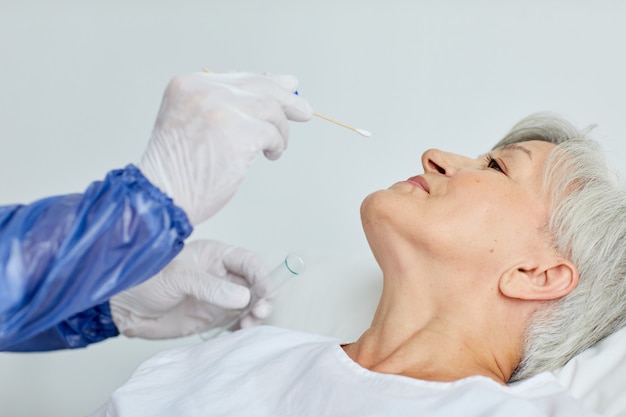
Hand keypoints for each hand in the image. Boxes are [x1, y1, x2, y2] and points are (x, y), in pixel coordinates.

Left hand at [110, 240, 271, 338]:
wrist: (123, 305)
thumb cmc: (144, 278)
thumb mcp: (178, 277)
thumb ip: (210, 287)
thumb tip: (243, 296)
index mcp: (215, 256)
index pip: (248, 262)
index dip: (261, 275)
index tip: (265, 291)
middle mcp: (221, 276)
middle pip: (254, 285)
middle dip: (262, 298)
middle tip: (260, 312)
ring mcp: (218, 298)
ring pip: (249, 305)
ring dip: (255, 315)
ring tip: (250, 325)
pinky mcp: (211, 318)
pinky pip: (236, 323)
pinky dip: (243, 329)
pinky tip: (241, 333)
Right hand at [138, 71, 312, 224]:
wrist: (162, 197)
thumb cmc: (177, 169)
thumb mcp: (191, 123)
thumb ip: (223, 106)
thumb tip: (270, 91)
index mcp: (188, 85)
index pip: (238, 77)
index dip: (268, 83)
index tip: (288, 88)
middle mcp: (204, 92)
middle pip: (259, 87)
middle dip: (286, 100)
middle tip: (303, 111)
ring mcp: (221, 111)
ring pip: (270, 109)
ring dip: (279, 130)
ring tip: (274, 147)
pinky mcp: (238, 134)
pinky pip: (272, 133)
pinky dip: (276, 145)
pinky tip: (270, 155)